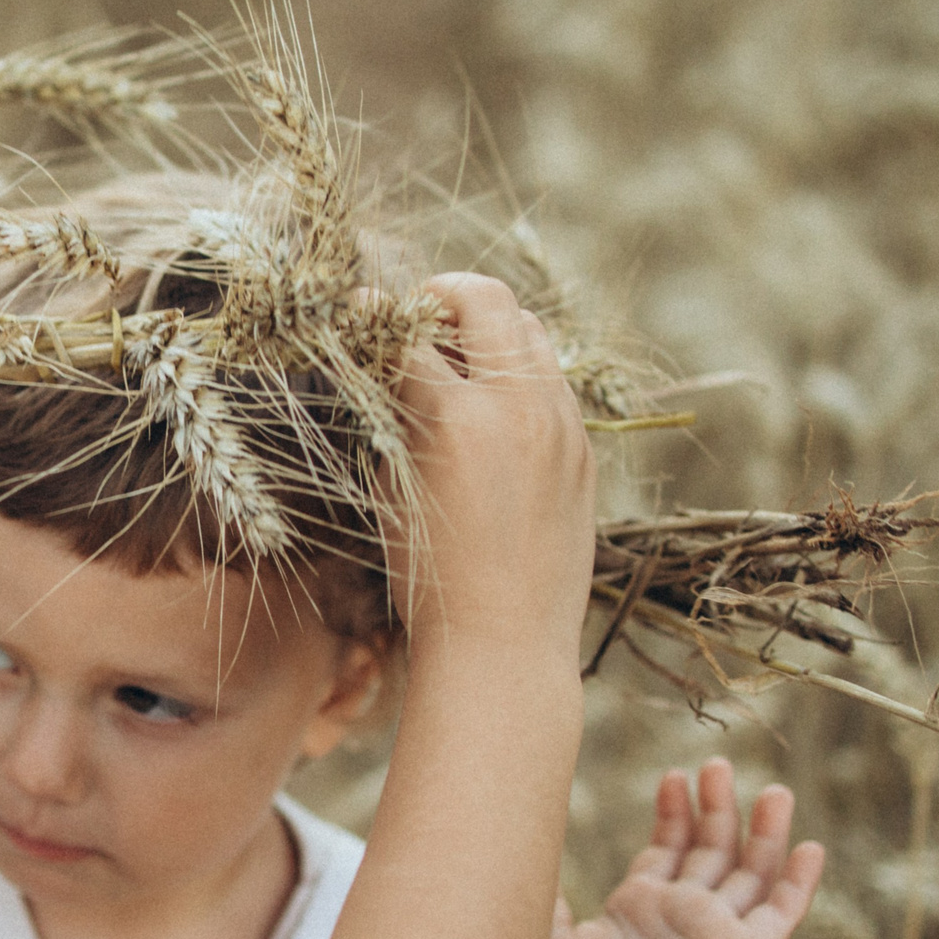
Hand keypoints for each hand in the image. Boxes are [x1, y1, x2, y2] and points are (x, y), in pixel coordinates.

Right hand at [386, 274, 594, 665]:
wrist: (505, 642)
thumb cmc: (430, 577)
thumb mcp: (392, 489)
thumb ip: (392, 416)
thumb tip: (386, 364)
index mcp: (454, 418)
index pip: (404, 332)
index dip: (371, 317)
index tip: (355, 313)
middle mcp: (516, 407)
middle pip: (484, 300)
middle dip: (441, 297)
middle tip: (416, 321)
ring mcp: (560, 424)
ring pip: (529, 331)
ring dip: (487, 330)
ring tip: (456, 362)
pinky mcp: (583, 448)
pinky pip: (552, 382)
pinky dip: (518, 376)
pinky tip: (491, 410)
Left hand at [539, 759, 823, 938]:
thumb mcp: (547, 938)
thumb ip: (542, 891)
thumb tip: (511, 842)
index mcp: (640, 909)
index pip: (669, 849)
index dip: (674, 812)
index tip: (672, 776)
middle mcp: (681, 917)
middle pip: (712, 850)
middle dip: (716, 807)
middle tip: (716, 763)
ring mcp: (713, 935)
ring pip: (751, 872)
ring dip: (763, 832)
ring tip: (773, 789)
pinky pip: (777, 916)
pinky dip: (796, 884)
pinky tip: (811, 848)